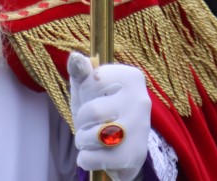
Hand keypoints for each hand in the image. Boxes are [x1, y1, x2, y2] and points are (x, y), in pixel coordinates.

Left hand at [68, 51, 150, 180]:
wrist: (122, 146)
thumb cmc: (100, 108)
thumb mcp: (88, 87)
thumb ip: (80, 72)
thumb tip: (75, 57)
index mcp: (132, 77)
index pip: (91, 81)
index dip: (84, 93)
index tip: (94, 97)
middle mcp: (141, 101)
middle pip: (92, 111)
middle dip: (81, 120)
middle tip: (89, 123)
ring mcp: (140, 130)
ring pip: (96, 135)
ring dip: (83, 140)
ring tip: (91, 138)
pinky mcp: (135, 156)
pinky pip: (97, 158)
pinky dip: (86, 159)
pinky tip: (94, 154)